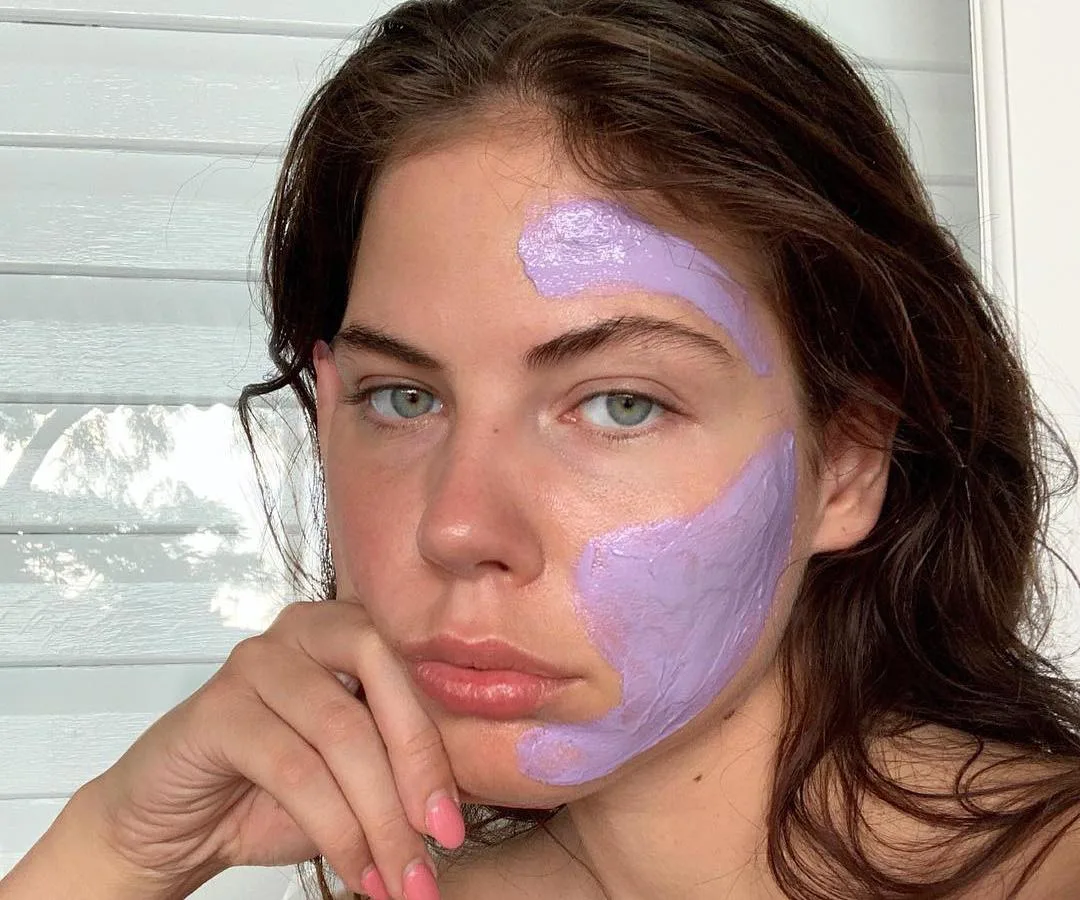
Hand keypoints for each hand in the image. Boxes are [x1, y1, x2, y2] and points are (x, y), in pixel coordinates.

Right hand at [79, 599, 463, 899]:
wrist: (173, 823)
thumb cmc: (270, 792)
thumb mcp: (358, 775)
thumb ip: (407, 765)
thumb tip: (476, 798)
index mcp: (350, 628)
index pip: (416, 670)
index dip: (442, 749)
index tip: (456, 824)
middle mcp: (307, 629)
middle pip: (385, 682)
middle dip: (418, 771)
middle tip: (439, 843)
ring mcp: (258, 660)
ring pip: (342, 735)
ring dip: (380, 819)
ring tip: (401, 877)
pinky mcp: (217, 707)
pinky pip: (295, 770)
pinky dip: (336, 831)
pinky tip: (357, 871)